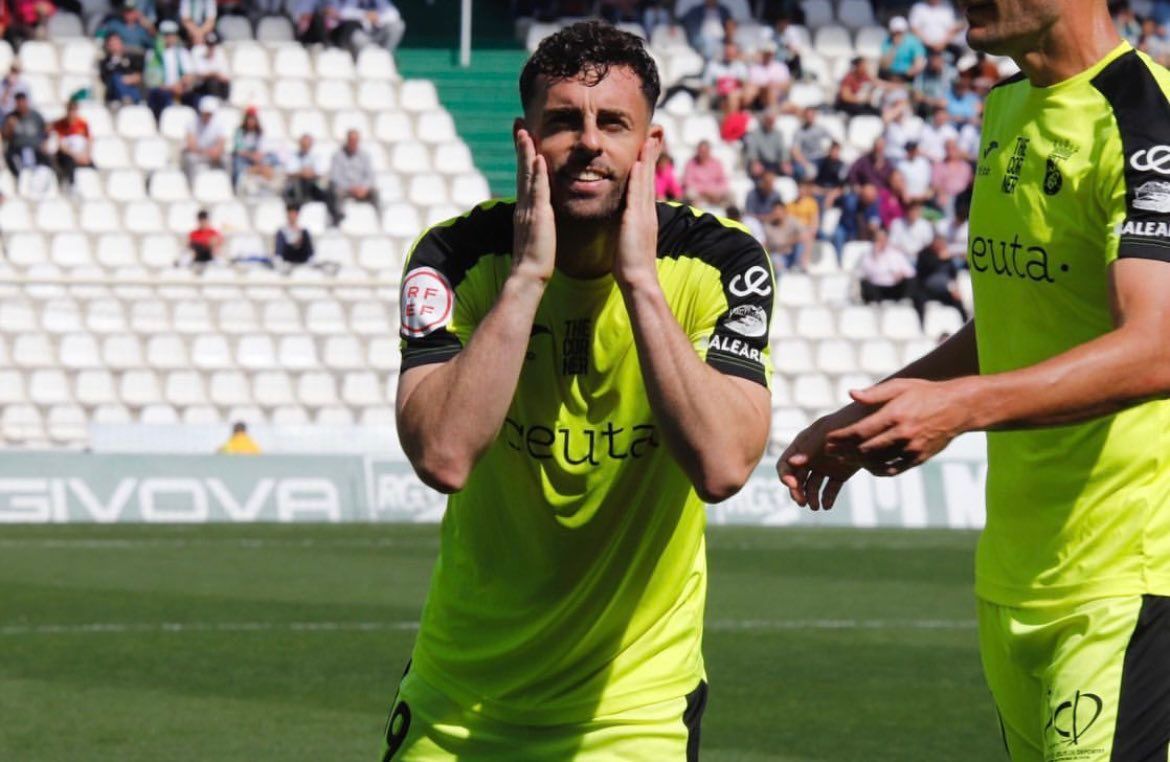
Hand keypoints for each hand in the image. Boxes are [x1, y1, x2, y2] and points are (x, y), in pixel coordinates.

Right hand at [512, 129, 555, 283]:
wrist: (529, 276)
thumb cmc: (535, 260)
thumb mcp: (536, 234)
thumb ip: (537, 220)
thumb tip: (540, 213)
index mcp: (525, 209)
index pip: (524, 177)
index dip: (523, 156)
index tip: (523, 137)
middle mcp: (523, 205)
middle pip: (521, 169)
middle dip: (520, 145)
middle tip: (519, 123)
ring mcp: (528, 209)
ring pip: (526, 175)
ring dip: (526, 152)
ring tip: (526, 131)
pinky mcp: (537, 217)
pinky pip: (537, 191)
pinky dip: (537, 174)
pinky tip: (539, 158)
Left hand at [614, 138, 660, 289]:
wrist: (638, 280)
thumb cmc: (630, 264)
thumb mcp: (628, 239)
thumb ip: (627, 226)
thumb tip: (622, 219)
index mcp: (645, 215)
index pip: (645, 185)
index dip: (647, 166)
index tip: (647, 148)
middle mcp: (648, 211)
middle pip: (649, 177)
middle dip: (652, 155)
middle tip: (655, 133)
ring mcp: (644, 214)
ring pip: (645, 181)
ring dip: (647, 159)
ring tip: (649, 139)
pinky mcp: (637, 219)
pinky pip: (637, 193)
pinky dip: (638, 177)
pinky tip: (638, 162)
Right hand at [777, 405, 866, 509]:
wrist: (868, 424)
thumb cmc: (843, 423)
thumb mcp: (824, 433)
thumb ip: (809, 448)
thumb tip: (793, 463)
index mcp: (801, 447)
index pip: (785, 465)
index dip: (786, 477)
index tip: (793, 486)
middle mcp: (810, 458)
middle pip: (797, 479)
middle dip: (797, 492)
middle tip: (803, 503)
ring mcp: (824, 467)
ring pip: (812, 487)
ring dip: (811, 498)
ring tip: (816, 507)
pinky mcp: (839, 474)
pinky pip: (830, 489)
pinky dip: (827, 498)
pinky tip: (827, 506)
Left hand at [825, 378, 976, 474]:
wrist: (959, 407)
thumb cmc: (925, 393)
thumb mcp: (900, 386)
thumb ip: (875, 393)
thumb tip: (851, 394)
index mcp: (895, 415)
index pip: (860, 431)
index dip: (841, 438)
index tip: (828, 439)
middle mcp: (902, 434)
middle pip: (865, 450)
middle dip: (843, 451)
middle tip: (830, 451)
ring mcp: (912, 448)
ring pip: (877, 462)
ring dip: (857, 462)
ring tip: (844, 458)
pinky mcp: (919, 459)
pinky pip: (892, 470)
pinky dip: (876, 470)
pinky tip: (867, 465)